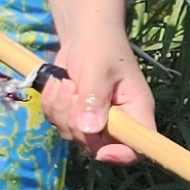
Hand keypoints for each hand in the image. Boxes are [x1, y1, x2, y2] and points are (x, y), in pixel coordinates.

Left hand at [40, 36, 154, 163]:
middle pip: (96, 144)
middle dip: (75, 120)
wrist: (84, 33)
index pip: (137, 148)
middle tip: (72, 89)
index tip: (101, 150)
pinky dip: (51, 105)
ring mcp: (95, 119)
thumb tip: (89, 129)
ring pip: (72, 134)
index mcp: (136, 111)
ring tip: (66, 82)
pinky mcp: (75, 114)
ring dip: (61, 110)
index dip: (121, 155)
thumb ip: (94, 98)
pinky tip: (57, 84)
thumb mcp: (97, 69)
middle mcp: (118, 121)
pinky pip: (57, 123)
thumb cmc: (100, 46)